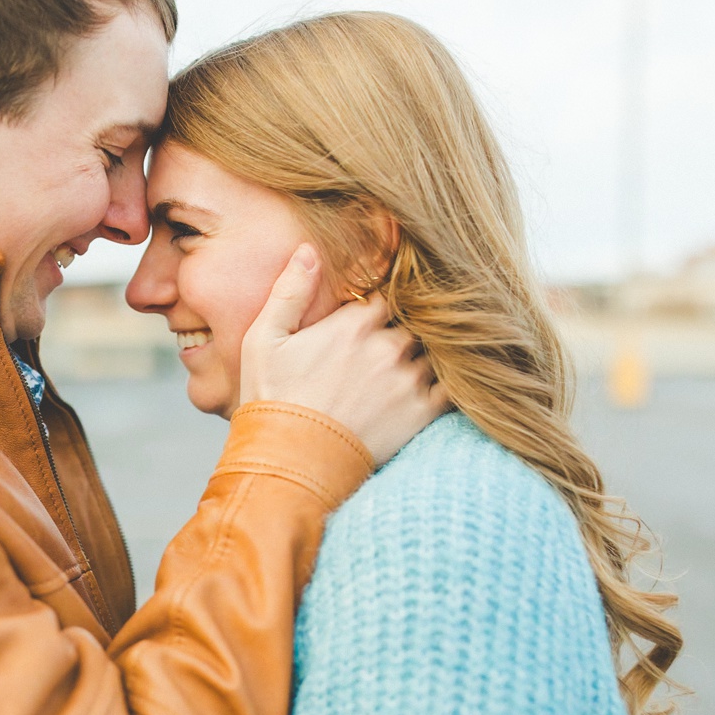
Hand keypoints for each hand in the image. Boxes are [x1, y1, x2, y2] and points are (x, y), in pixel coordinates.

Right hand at [238, 245, 448, 465]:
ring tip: (401, 371)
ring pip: (432, 351)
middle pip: (412, 322)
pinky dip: (444, 383)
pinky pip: (450, 386)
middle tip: (384, 348)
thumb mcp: (263, 340)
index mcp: (354, 324)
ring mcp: (409, 379)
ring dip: (421, 356)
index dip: (380, 304)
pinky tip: (427, 387)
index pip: (386, 295)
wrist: (292, 464)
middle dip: (401, 330)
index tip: (371, 316)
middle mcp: (388, 346)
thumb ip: (289, 291)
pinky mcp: (422, 412)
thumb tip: (310, 250)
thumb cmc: (271, 401)